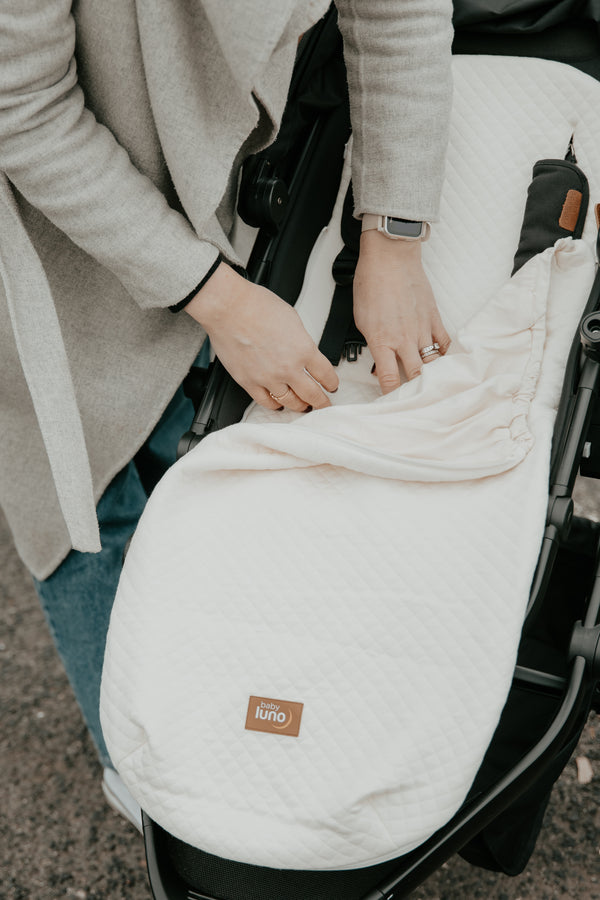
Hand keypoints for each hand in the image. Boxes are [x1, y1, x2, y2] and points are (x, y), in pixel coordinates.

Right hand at [184, 262, 338, 410]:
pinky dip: (275, 405)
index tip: (331, 386)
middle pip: (312, 394)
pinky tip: (278, 404)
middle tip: (323, 404)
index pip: (326, 375)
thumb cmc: (256, 306)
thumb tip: (302, 350)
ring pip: (291, 402)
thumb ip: (300, 340)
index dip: (331, 383)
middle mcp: (288, 368)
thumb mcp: (292, 318)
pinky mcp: (249, 382)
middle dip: (321, 402)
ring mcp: (268, 378)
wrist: (228, 308)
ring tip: (303, 406)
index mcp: (303, 349)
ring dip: (300, 406)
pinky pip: (266, 401)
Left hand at [353, 231, 449, 393]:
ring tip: (432, 389)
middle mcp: (404, 339)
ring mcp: (422, 329)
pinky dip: (445, 356)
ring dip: (431, 377)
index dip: (390, 395)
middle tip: (414, 401)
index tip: (389, 403)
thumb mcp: (361, 319)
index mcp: (382, 341)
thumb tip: (380, 360)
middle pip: (415, 376)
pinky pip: (444, 344)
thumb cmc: (371, 283)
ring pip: (432, 363)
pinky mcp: (434, 318)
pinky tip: (444, 366)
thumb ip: (373, 343)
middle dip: (415, 392)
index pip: (389, 379)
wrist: (390, 258)